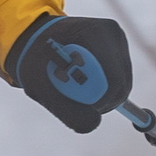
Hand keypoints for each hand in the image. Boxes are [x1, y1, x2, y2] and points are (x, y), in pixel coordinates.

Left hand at [7, 15, 132, 133]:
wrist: (34, 41)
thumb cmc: (34, 61)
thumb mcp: (41, 88)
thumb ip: (66, 109)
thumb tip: (94, 123)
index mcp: (95, 33)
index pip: (114, 80)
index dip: (98, 102)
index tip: (74, 102)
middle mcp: (112, 34)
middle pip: (121, 85)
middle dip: (99, 101)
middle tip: (72, 100)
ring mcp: (118, 42)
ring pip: (122, 87)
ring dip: (99, 97)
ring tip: (72, 88)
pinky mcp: (119, 52)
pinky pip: (119, 84)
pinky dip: (102, 91)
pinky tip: (82, 83)